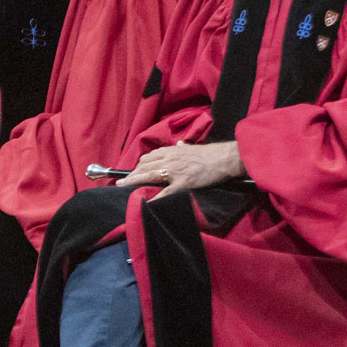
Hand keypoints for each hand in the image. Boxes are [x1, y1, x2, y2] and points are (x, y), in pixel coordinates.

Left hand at [122, 139, 243, 198]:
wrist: (224, 158)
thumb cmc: (210, 154)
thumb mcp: (193, 147)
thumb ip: (184, 148)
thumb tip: (180, 144)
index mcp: (171, 151)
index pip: (148, 157)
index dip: (139, 165)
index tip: (133, 171)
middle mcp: (169, 159)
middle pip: (144, 166)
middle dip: (131, 174)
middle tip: (123, 182)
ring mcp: (174, 171)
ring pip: (148, 175)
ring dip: (134, 182)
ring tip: (123, 187)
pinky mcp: (182, 183)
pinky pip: (165, 192)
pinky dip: (154, 198)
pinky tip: (146, 202)